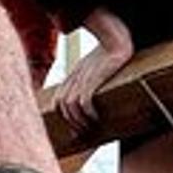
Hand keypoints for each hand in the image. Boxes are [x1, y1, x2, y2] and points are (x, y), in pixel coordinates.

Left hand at [55, 9, 133, 129]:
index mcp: (72, 77)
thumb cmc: (109, 54)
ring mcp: (82, 78)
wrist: (116, 39)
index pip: (57, 101)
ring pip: (71, 106)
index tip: (75, 128)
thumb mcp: (94, 67)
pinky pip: (84, 101)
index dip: (63, 117)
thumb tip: (89, 99)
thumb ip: (88, 79)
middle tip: (84, 133)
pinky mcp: (94, 78)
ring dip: (80, 121)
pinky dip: (88, 113)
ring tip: (90, 128)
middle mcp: (74, 78)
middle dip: (71, 123)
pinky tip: (96, 118)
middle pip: (62, 106)